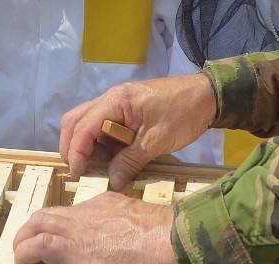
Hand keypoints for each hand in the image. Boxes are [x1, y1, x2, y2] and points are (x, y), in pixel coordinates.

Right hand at [13, 192, 175, 263]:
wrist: (171, 241)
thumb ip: (73, 261)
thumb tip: (63, 258)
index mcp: (69, 246)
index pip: (30, 247)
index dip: (21, 256)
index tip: (21, 263)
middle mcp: (75, 223)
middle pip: (37, 220)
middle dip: (25, 234)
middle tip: (23, 249)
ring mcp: (92, 208)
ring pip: (58, 210)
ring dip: (46, 223)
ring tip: (46, 238)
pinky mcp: (109, 200)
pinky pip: (82, 206)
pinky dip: (72, 217)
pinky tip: (82, 229)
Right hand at [59, 74, 215, 189]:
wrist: (206, 96)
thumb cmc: (182, 114)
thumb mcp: (156, 141)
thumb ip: (130, 160)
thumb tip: (111, 181)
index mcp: (115, 101)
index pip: (82, 127)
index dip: (76, 153)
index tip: (78, 175)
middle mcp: (109, 99)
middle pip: (75, 121)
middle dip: (72, 147)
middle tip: (80, 171)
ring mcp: (117, 104)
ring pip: (87, 124)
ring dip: (88, 146)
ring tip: (100, 167)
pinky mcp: (125, 111)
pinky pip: (103, 127)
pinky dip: (102, 144)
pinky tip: (113, 159)